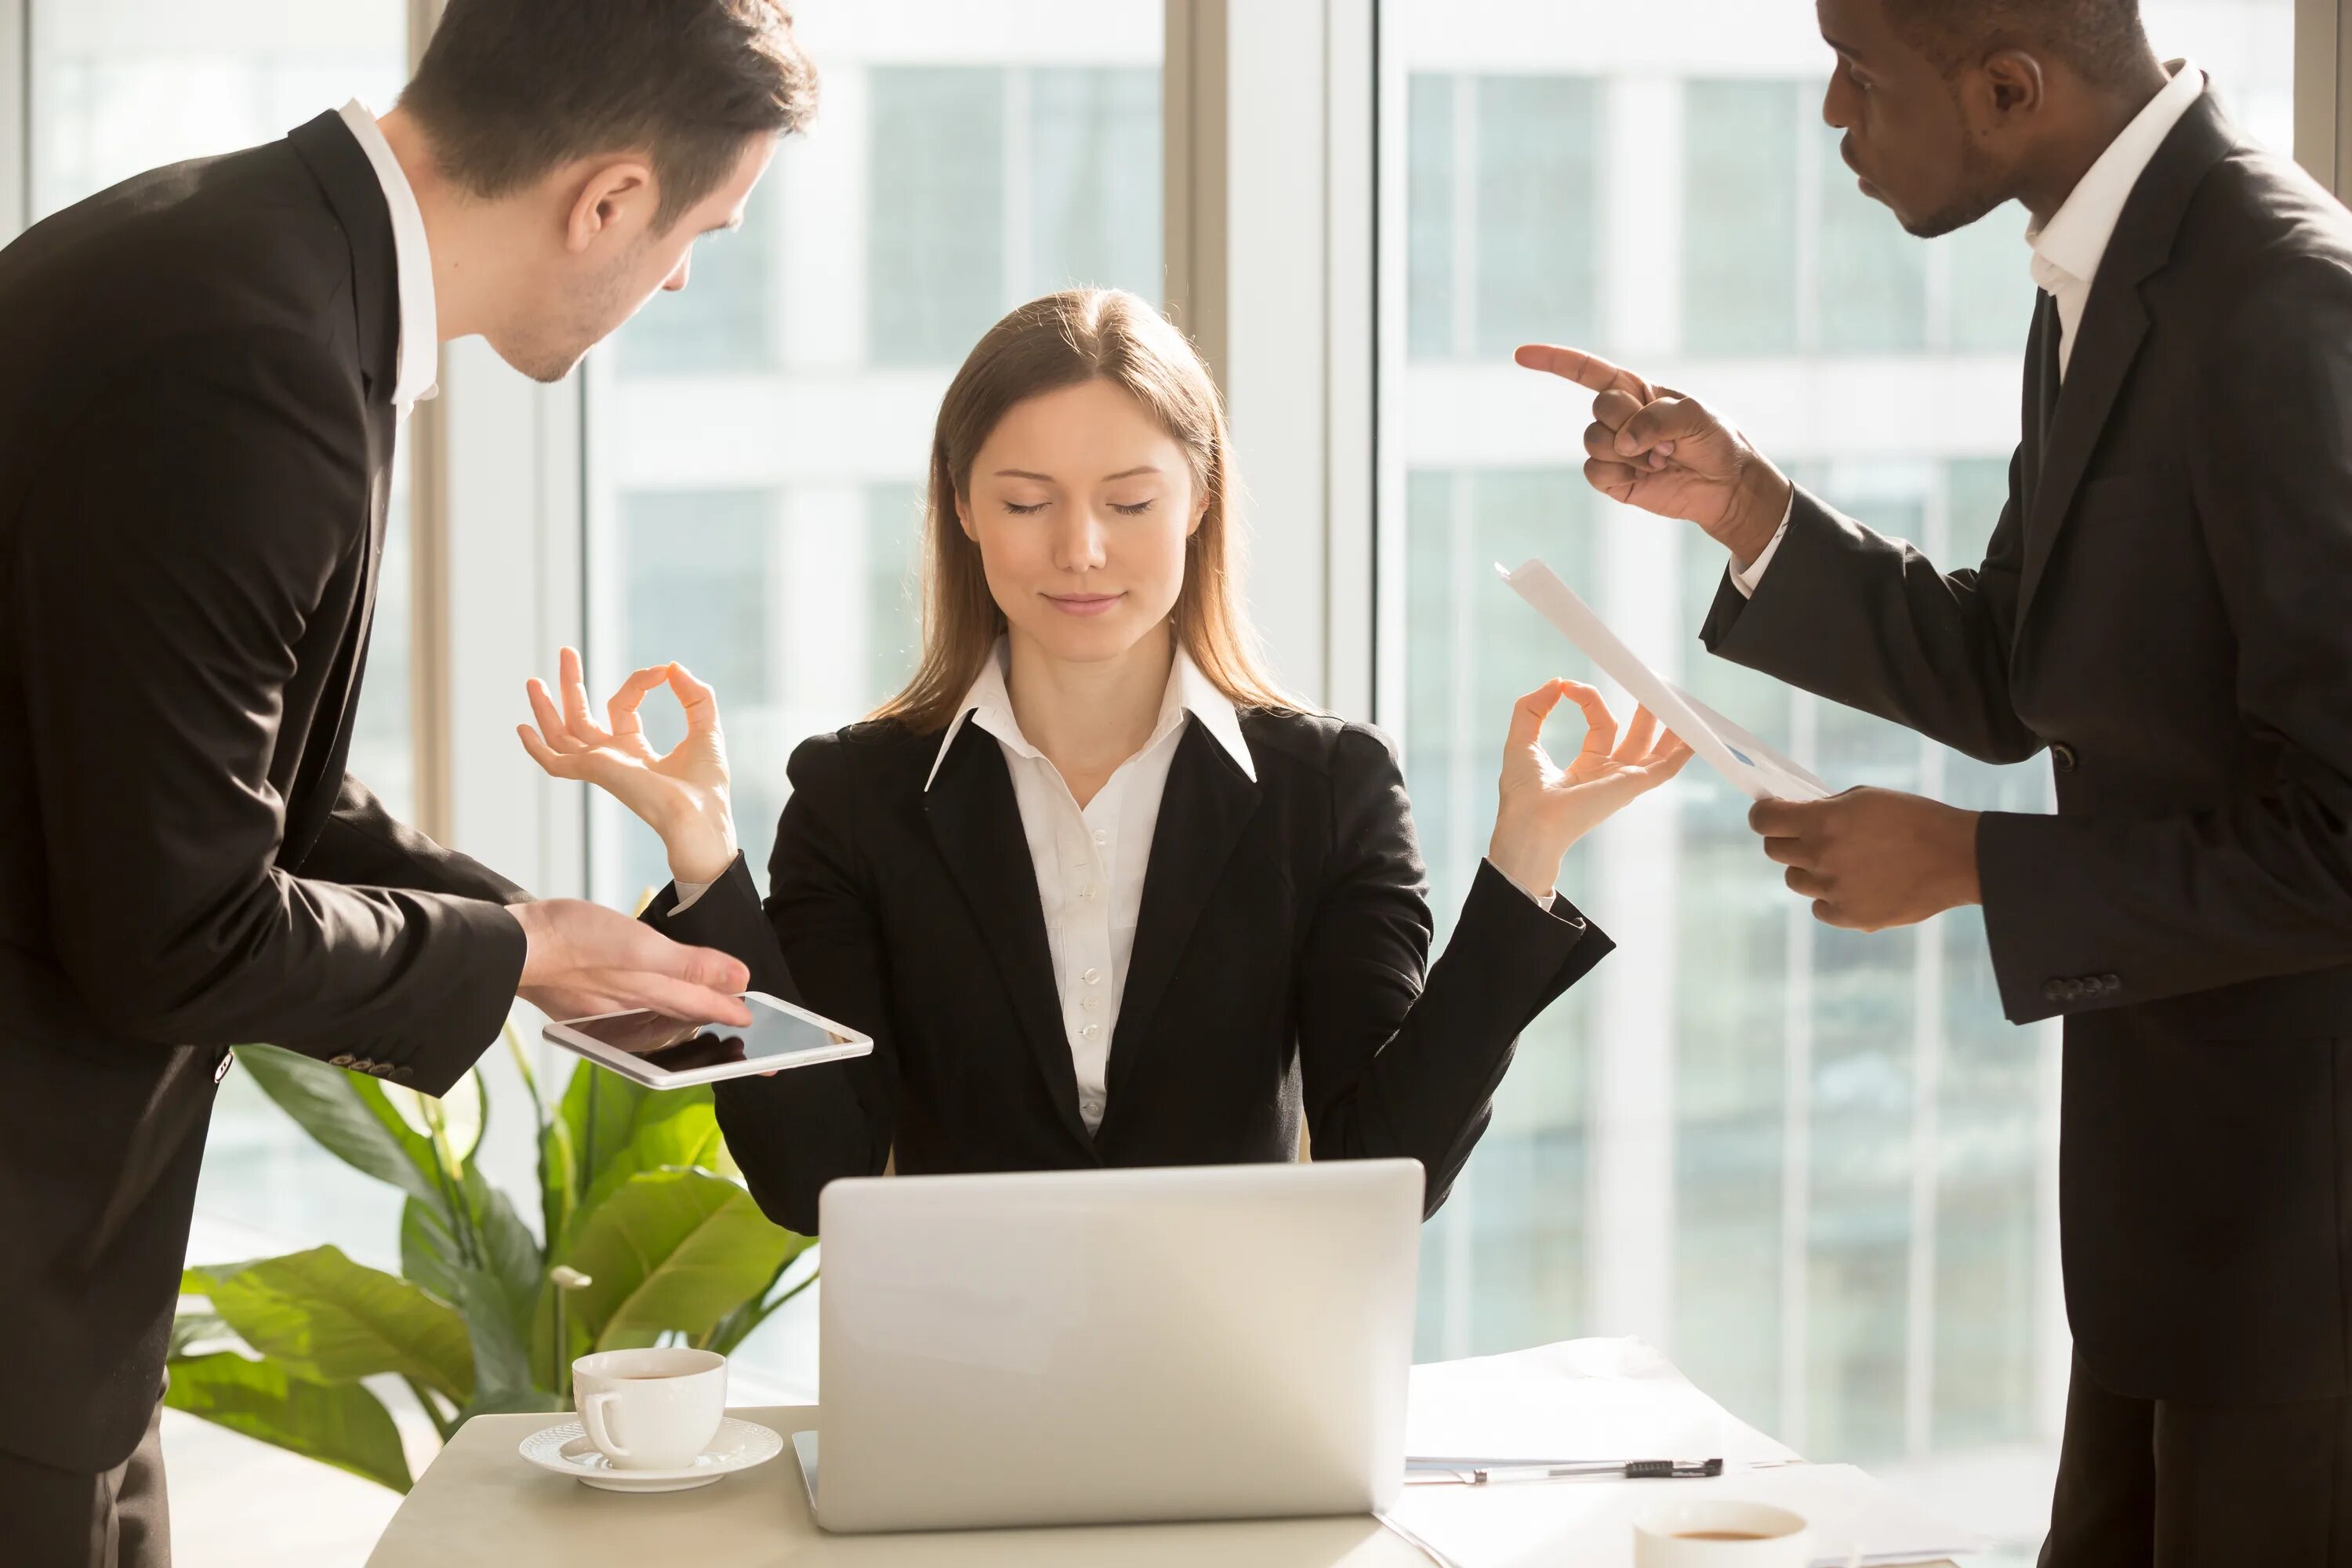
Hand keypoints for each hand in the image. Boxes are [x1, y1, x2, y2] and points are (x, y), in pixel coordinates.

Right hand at [511, 898, 751, 1026]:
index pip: (704, 1007)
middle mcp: (632, 1008)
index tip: (754, 1020)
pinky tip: (645, 1004)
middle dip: (712, 1020)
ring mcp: (607, 1006)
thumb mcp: (641, 948)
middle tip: (738, 1030)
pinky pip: (630, 1009)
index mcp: (650, 995)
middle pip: (683, 1016)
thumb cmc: (572, 941)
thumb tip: (738, 980)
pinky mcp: (585, 1000)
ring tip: (700, 1017)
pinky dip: (649, 1008)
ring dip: (682, 1016)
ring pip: (656, 1014)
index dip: (732, 1010)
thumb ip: (690, 965)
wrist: (511, 944)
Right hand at [518, 646, 738, 885]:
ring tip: (532, 680)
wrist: (700, 815)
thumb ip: (696, 696)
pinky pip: (556, 763)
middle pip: (581, 717)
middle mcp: (612, 759)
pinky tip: (522, 728)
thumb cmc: (705, 785)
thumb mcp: (706, 728)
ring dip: (545, 707)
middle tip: (566, 651)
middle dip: (571, 684)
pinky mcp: (594, 771)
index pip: (622, 706)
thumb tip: (675, 668)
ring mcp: (600, 766)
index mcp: (634, 752)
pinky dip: (537, 748)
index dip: (640, 682)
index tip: (664, 671)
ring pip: (561, 734)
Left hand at [1487, 680, 1694, 898]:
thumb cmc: (1521, 794)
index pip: (1601, 724)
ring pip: (1656, 750)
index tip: (1568, 686)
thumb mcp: (1521, 739)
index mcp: (1587, 767)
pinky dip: (1683, 751)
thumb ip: (1531, 707)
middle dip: (1645, 711)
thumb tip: (1556, 683)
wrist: (1528, 823)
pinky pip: (1666, 767)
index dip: (1590, 699)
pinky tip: (1696, 734)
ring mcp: (1622, 781)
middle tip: (1651, 682)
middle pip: (1636, 737)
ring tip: (1677, 699)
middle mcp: (1609, 775)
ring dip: (1669, 725)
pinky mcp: (1631, 786)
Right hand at [1514, 344, 1792, 567]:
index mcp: (1635, 390)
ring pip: (1593, 442)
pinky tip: (1648, 475)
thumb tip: (1622, 443)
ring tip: (1660, 459)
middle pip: (1599, 409)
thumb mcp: (1694, 416)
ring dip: (1630, 453)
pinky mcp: (1613, 479)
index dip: (1553, 360)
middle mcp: (1619, 417)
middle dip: (1631, 423)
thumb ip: (1655, 419)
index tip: (1520, 355)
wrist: (1724, 486)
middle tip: (1665, 439)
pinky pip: (1595, 472)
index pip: (1586, 371)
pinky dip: (1621, 474)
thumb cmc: (1713, 441)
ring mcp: (1613, 449)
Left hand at [1751, 788, 1981, 931]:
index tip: (1770, 813)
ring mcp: (1834, 890)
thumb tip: (1796, 815)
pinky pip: (1820, 908)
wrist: (1957, 858)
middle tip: (1805, 836)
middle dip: (1785, 840)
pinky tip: (1855, 886)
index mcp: (1822, 821)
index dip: (1763, 815)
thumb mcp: (1865, 798)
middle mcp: (1821, 857)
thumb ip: (1825, 808)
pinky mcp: (1850, 917)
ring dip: (1809, 870)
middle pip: (1775, 851)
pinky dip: (1830, 899)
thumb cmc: (1914, 819)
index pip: (1764, 821)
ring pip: (1796, 881)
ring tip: (1842, 861)